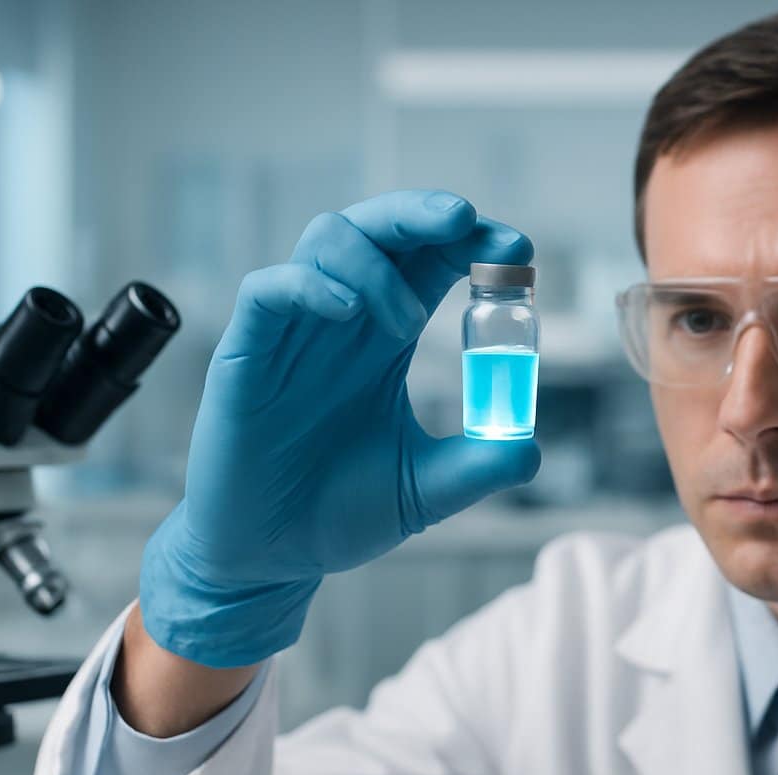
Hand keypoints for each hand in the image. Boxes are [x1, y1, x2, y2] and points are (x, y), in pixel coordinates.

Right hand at [139, 190, 538, 667]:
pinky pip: (269, 289)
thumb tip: (532, 449)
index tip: (516, 250)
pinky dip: (313, 285)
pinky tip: (350, 314)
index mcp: (385, 340)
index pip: (430, 261)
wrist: (270, 559)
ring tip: (407, 321)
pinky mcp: (245, 355)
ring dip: (376, 261)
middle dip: (424, 213)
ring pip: (326, 240)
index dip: (470, 242)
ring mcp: (291, 333)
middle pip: (380, 229)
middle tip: (467, 223)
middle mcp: (340, 322)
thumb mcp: (425, 492)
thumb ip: (478, 467)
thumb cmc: (339, 514)